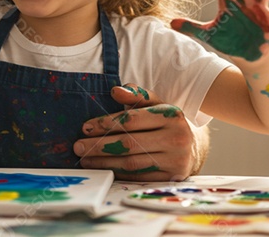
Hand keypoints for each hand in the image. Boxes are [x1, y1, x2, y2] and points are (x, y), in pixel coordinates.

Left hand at [74, 84, 198, 180]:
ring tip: (85, 159)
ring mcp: (175, 160)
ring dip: (104, 162)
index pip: (132, 120)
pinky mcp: (171, 178)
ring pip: (132, 163)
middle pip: (129, 143)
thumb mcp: (155, 103)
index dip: (106, 124)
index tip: (86, 127)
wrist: (190, 147)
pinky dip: (118, 174)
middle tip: (78, 146)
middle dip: (99, 145)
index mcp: (172, 115)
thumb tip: (116, 91)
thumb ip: (136, 95)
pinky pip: (138, 177)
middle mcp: (177, 138)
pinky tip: (103, 169)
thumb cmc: (165, 122)